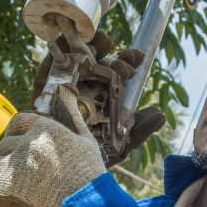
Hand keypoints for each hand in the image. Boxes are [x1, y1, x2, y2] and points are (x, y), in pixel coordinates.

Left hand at [0, 86, 105, 206]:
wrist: (85, 206)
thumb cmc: (90, 176)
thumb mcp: (86, 141)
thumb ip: (73, 117)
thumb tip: (68, 93)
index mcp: (43, 128)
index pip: (18, 122)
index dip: (16, 134)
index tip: (19, 145)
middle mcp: (24, 142)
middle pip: (4, 146)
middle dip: (12, 159)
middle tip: (27, 176)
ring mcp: (11, 164)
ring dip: (2, 177)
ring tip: (20, 192)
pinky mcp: (1, 187)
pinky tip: (9, 204)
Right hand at [29, 31, 165, 167]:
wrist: (51, 165)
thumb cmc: (85, 158)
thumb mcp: (118, 147)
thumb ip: (138, 131)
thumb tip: (160, 115)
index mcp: (105, 95)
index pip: (119, 72)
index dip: (129, 61)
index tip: (137, 58)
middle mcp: (88, 84)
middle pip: (104, 62)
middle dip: (116, 59)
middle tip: (124, 67)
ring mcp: (67, 78)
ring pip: (83, 53)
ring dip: (96, 46)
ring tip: (104, 47)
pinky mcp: (47, 76)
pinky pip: (57, 53)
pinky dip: (67, 41)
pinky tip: (79, 40)